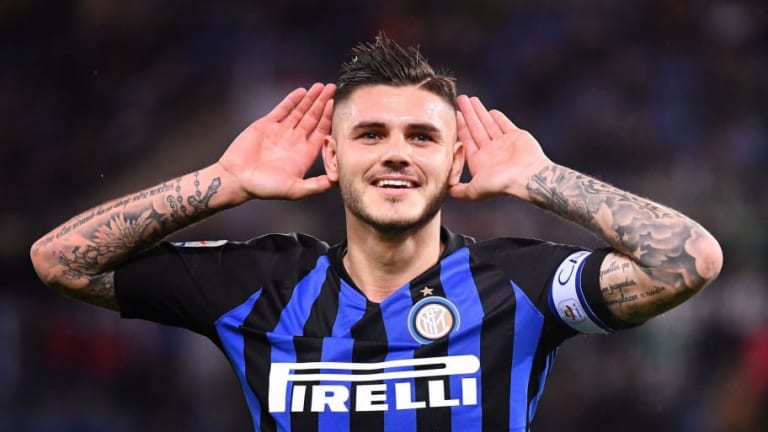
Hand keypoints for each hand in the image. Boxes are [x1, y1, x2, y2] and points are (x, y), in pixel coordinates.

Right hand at [218, 82, 335, 200]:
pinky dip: (292, 100)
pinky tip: (302, 91)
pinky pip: (282, 109)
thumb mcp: (295, 190)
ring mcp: (281, 132)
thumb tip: (337, 182)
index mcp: (304, 154)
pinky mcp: (266, 125)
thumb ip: (317, 185)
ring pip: (299, 111)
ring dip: (310, 99)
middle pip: (312, 118)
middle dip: (322, 103)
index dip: (328, 118)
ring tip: (320, 86)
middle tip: (332, 88)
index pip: (321, 131)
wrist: (236, 178)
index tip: (335, 105)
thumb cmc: (264, 188)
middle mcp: (294, 141)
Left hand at [450, 95, 551, 200]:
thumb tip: (446, 190)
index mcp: (479, 161)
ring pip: (488, 124)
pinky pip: (505, 124)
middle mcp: (490, 152)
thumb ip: (459, 190)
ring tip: (471, 99)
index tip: (453, 114)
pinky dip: (498, 117)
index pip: (466, 140)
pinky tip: (490, 111)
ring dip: (479, 112)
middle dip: (467, 114)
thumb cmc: (502, 183)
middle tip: (460, 99)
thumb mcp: (475, 190)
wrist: (528, 177)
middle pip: (475, 129)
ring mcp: (503, 143)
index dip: (459, 127)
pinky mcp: (516, 136)